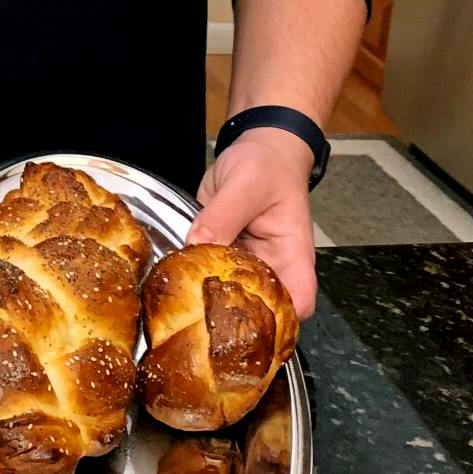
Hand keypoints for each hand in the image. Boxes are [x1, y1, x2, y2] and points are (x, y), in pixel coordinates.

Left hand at [186, 129, 317, 319]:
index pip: (298, 303)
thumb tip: (197, 245)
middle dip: (232, 315)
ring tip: (180, 296)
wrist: (258, 149)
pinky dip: (192, 272)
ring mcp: (245, 261)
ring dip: (206, 295)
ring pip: (229, 291)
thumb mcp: (246, 183)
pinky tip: (174, 274)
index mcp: (292, 256)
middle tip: (199, 313)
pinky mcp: (221, 251)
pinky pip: (208, 269)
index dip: (280, 322)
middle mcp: (271, 265)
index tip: (248, 325)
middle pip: (261, 308)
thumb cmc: (267, 165)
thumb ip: (223, 215)